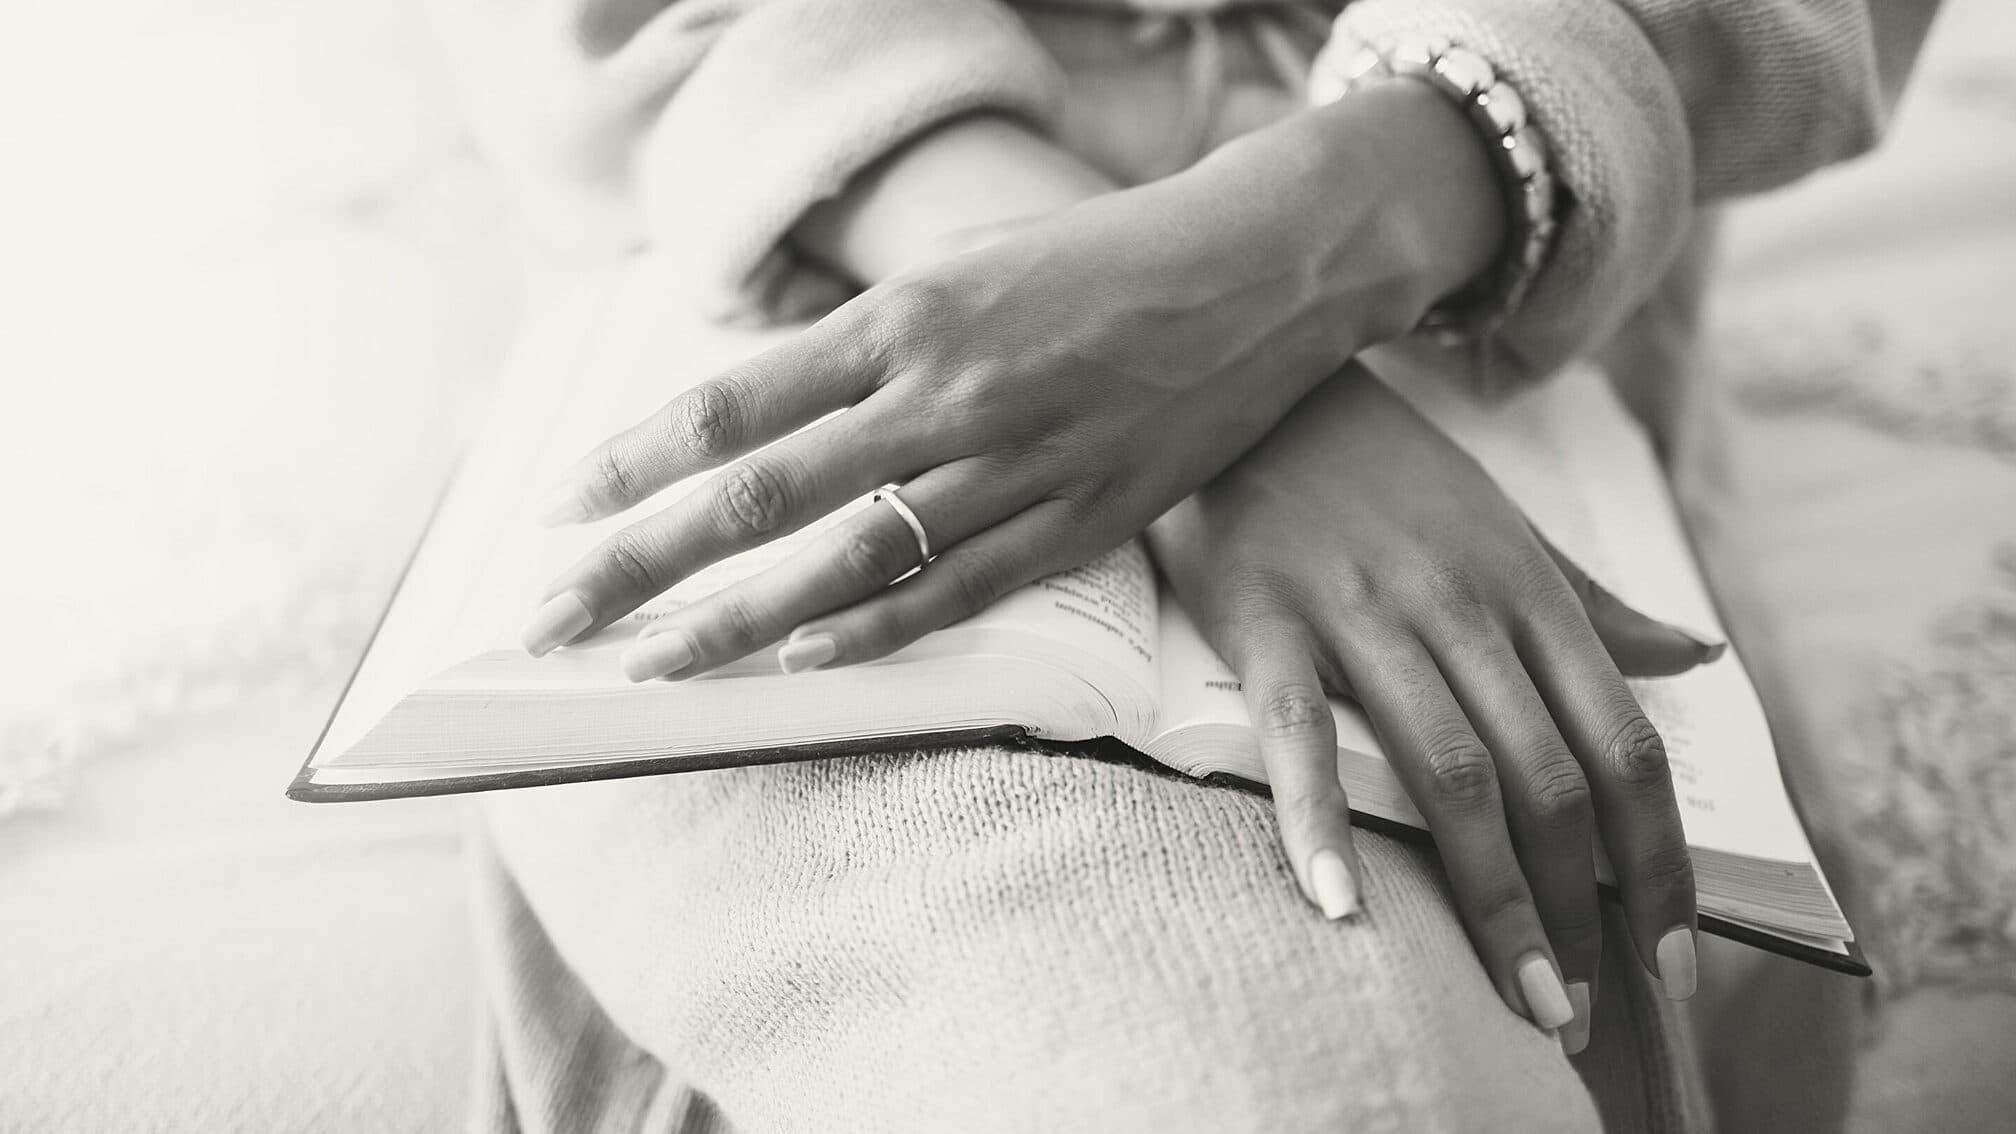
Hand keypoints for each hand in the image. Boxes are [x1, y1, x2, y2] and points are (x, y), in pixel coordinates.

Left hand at [524, 83, 1504, 674]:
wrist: (1257, 271)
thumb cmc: (1095, 263)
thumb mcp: (961, 266)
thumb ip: (859, 334)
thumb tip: (756, 381)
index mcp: (902, 317)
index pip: (732, 401)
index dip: (634, 461)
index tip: (562, 507)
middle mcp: (942, 392)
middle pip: (756, 494)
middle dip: (637, 559)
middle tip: (548, 611)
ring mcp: (1011, 465)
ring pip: (842, 562)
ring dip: (732, 622)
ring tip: (646, 664)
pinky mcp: (1077, 521)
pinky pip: (953, 594)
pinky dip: (867, 635)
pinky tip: (795, 664)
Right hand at [1147, 364, 1717, 1052]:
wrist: (1267, 380)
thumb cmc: (1390, 475)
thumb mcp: (1507, 530)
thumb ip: (1596, 606)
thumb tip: (1693, 662)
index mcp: (1528, 591)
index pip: (1621, 742)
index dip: (1659, 855)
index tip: (1672, 953)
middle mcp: (1461, 606)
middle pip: (1548, 775)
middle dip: (1580, 903)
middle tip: (1584, 1006)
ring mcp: (1362, 613)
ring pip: (1449, 767)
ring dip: (1492, 894)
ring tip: (1519, 990)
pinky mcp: (1266, 620)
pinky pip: (1297, 733)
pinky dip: (1317, 821)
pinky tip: (1338, 904)